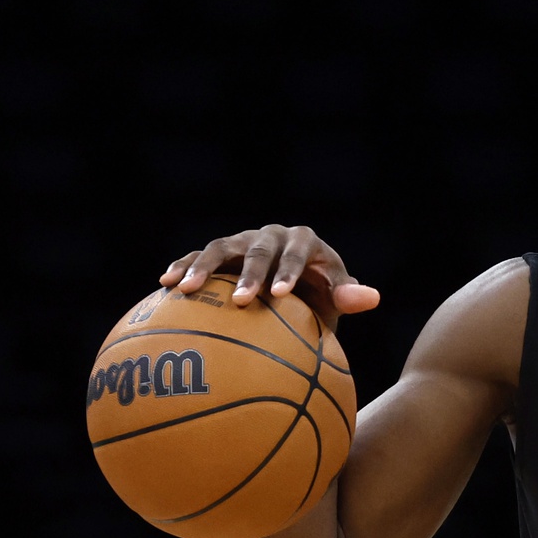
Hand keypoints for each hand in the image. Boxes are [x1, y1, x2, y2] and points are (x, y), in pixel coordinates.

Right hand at [160, 224, 380, 329]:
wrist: (293, 292)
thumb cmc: (318, 299)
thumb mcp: (334, 299)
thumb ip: (347, 297)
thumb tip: (371, 298)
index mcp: (304, 242)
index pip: (299, 253)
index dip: (290, 271)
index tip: (281, 295)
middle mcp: (272, 235)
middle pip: (258, 250)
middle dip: (250, 274)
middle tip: (242, 302)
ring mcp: (242, 241)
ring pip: (220, 247)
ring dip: (203, 267)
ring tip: (186, 288)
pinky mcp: (219, 252)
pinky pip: (197, 256)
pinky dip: (183, 266)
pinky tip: (166, 283)